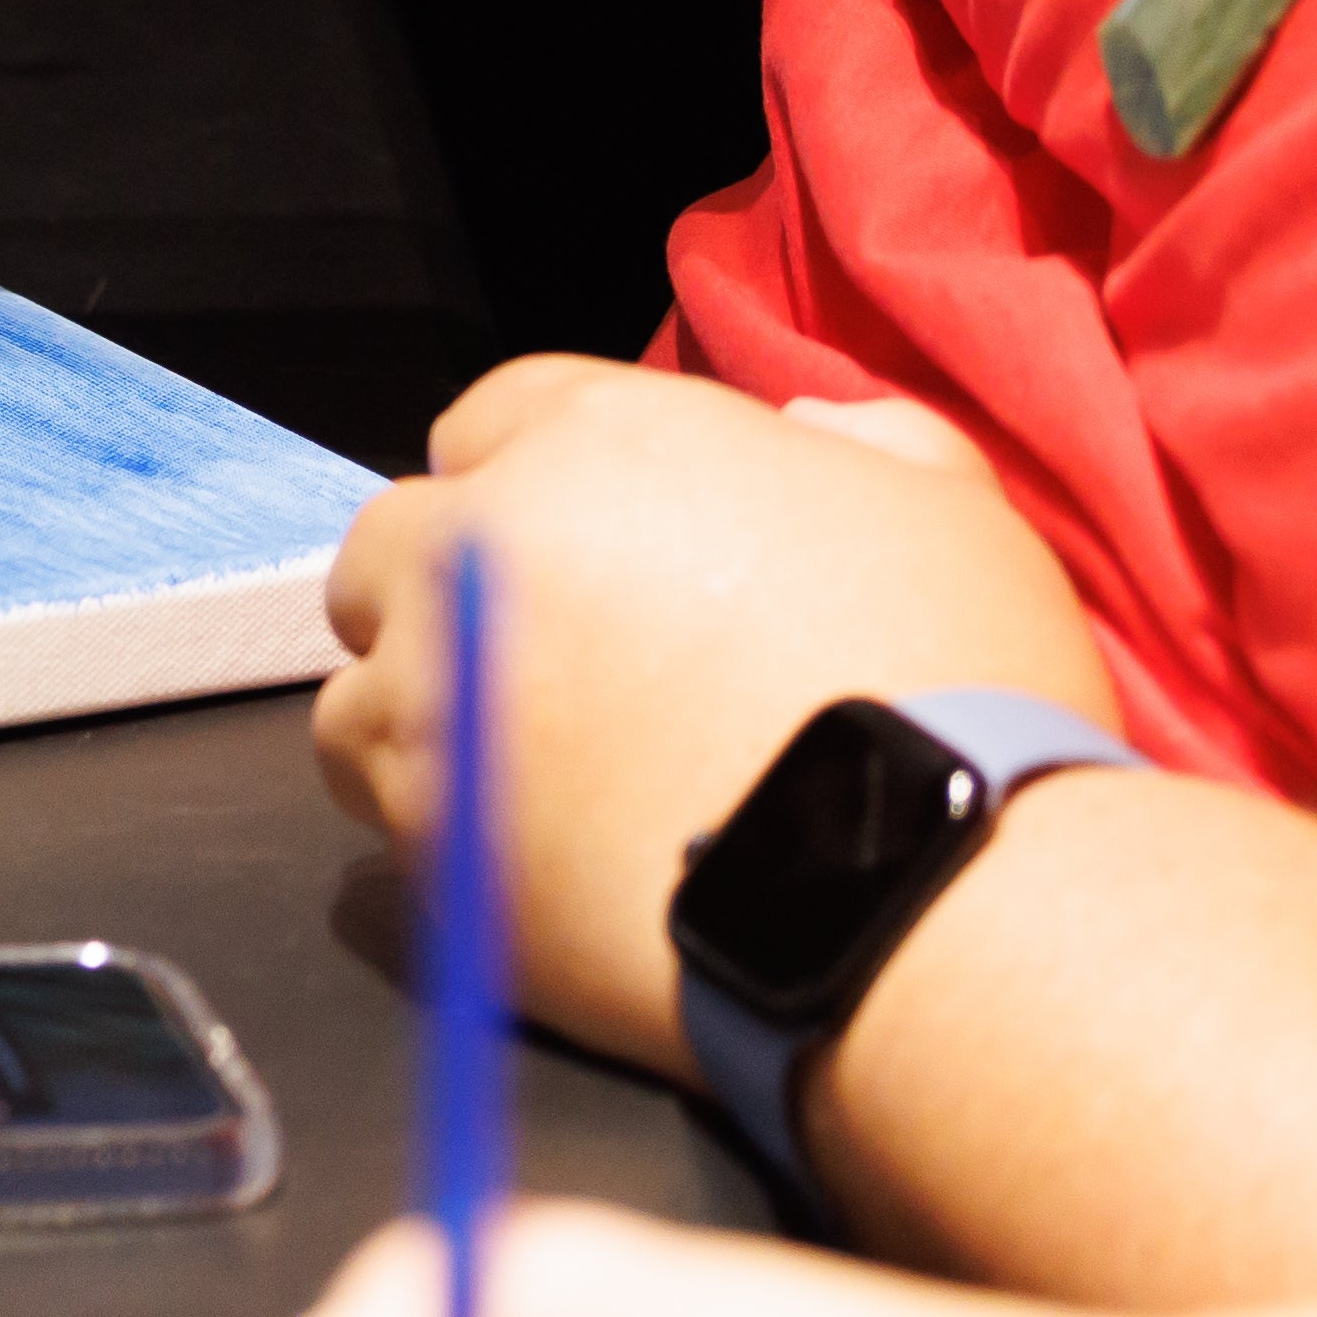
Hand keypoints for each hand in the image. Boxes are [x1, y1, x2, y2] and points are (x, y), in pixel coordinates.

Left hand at [312, 363, 1125, 1071]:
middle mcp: (488, 547)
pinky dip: (435, 831)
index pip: (488, 420)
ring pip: (361, 690)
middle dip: (442, 591)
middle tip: (541, 670)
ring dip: (423, 719)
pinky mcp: (431, 840)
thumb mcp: (955, 509)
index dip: (529, 484)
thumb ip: (863, 441)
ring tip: (527, 779)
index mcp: (603, 440)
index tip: (572, 552)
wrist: (924, 897)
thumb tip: (804, 433)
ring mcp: (439, 698)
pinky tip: (528, 859)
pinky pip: (380, 820)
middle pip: (393, 544)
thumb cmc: (953, 693)